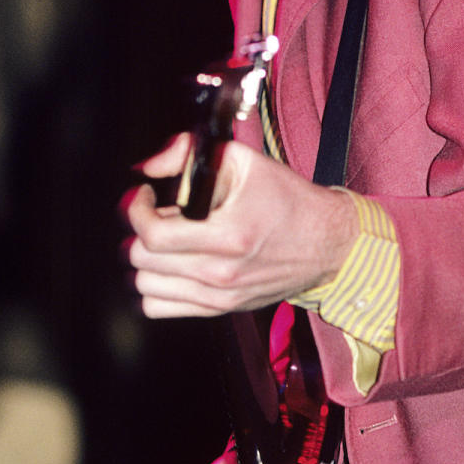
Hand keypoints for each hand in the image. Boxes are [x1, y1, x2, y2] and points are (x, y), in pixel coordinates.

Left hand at [123, 136, 357, 316]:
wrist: (326, 242)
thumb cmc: (288, 200)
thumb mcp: (245, 162)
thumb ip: (190, 155)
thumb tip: (148, 166)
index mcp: (228, 234)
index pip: (153, 235)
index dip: (137, 210)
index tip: (144, 195)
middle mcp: (222, 272)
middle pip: (144, 260)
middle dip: (140, 230)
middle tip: (156, 212)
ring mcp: (220, 296)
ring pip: (146, 285)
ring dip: (147, 258)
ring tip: (166, 238)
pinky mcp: (221, 309)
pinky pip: (161, 308)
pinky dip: (155, 285)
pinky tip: (170, 264)